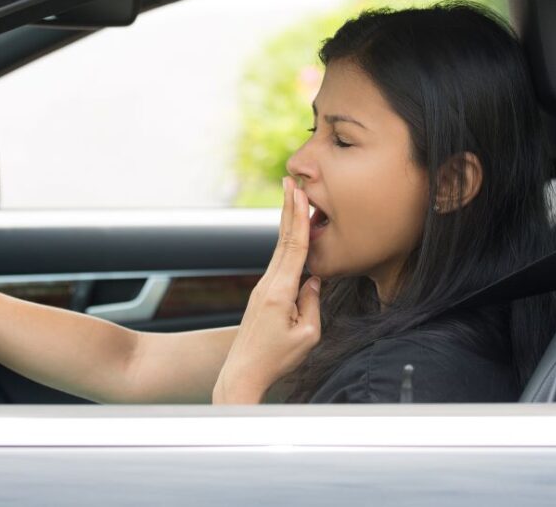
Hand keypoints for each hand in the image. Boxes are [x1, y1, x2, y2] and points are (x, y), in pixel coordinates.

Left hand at [213, 176, 320, 403]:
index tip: (300, 193)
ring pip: (280, 250)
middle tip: (291, 180)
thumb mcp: (307, 335)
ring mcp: (262, 289)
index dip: (299, 218)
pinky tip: (294, 236)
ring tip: (294, 199)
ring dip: (288, 223)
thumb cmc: (276, 360)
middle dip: (288, 208)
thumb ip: (312, 302)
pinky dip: (288, 244)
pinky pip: (279, 264)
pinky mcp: (262, 296)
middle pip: (283, 240)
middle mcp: (268, 285)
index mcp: (280, 292)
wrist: (242, 375)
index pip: (294, 247)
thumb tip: (313, 280)